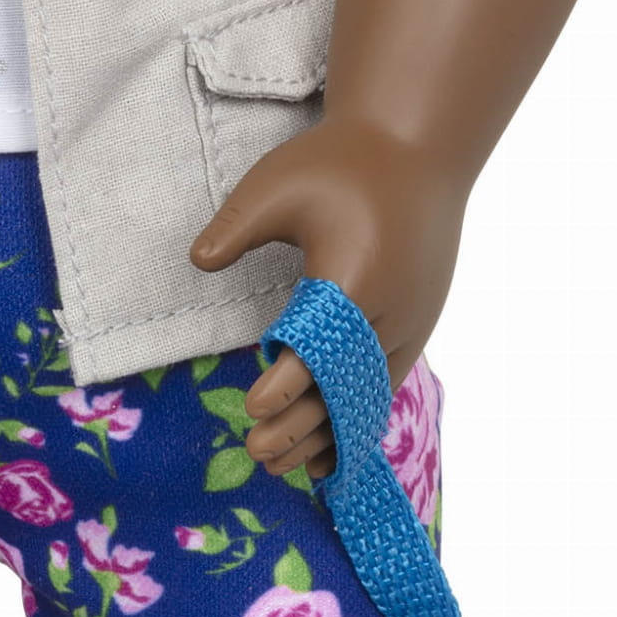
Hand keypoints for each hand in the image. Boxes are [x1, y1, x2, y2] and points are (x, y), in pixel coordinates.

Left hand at [190, 118, 465, 478]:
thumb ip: (238, 226)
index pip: (316, 346)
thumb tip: (197, 261)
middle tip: (255, 453)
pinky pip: (383, 389)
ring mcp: (409, 325)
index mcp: (352, 276)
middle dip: (299, 425)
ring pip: (365, 397)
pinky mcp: (416, 330)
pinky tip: (327, 451)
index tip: (254, 408)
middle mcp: (388, 310)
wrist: (419, 149)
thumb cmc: (344, 162)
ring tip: (283, 467)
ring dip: (326, 436)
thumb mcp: (279, 182)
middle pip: (341, 384)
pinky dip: (354, 421)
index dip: (286, 382)